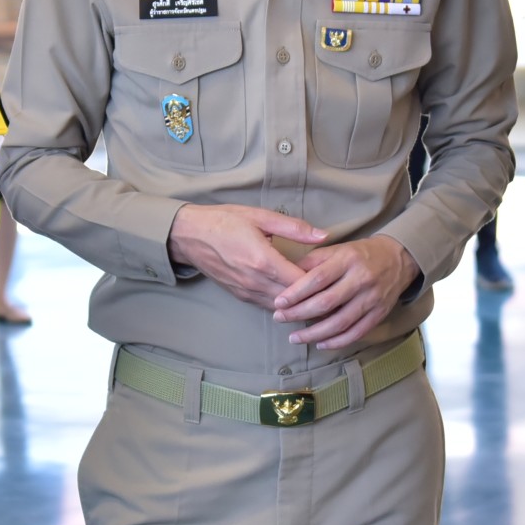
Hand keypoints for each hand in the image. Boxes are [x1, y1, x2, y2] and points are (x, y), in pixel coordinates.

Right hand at [168, 205, 328, 306]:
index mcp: (263, 260)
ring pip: (282, 308)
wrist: (189, 235)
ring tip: (320, 299)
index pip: (301, 281)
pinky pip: (268, 306)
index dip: (321, 283)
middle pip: (294, 300)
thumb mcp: (260, 216)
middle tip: (335, 292)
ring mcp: (246, 292)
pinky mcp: (240, 296)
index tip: (336, 277)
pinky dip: (283, 305)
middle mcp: (255, 281)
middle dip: (315, 298)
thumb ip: (294, 228)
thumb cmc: (224, 221)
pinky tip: (296, 300)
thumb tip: (324, 235)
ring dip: (299, 306)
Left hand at [272, 236, 418, 348]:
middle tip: (280, 318)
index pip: (317, 279)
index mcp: (347, 259)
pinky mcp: (379, 314)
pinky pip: (356, 333)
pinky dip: (337, 342)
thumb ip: (313, 262)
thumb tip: (287, 277)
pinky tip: (320, 344)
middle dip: (299, 314)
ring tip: (295, 337)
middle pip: (326, 302)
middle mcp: (360, 279)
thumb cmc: (360, 253)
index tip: (279, 302)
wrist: (398, 258)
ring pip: (340, 322)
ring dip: (314, 333)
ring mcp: (371, 299)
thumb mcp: (337, 249)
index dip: (296, 293)